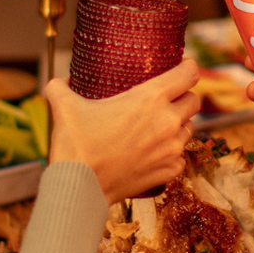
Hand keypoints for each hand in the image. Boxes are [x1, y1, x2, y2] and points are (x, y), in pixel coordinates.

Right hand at [46, 61, 199, 202]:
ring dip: (178, 125)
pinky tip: (153, 152)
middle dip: (183, 97)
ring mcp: (171, 148)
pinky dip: (171, 153)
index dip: (187, 67)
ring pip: (189, 129)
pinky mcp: (169, 171)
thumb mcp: (64, 106)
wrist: (79, 185)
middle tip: (166, 100)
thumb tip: (59, 82)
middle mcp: (167, 121)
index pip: (189, 73)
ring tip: (157, 127)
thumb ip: (61, 87)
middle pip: (194, 101)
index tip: (180, 68)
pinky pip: (181, 156)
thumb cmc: (75, 144)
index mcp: (150, 98)